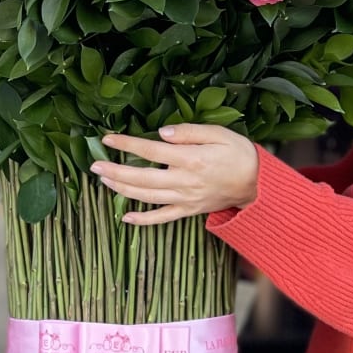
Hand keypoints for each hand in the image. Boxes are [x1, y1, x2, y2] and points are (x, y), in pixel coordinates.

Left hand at [91, 124, 259, 225]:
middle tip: (94, 164)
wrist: (258, 184)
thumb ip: (189, 132)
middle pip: (142, 177)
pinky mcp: (189, 211)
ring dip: (122, 189)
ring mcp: (186, 199)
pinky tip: (125, 217)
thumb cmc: (239, 153)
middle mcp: (185, 182)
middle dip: (115, 171)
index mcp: (191, 159)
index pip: (151, 152)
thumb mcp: (219, 133)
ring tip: (103, 180)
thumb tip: (161, 133)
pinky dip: (143, 220)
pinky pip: (162, 218)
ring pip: (147, 197)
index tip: (108, 139)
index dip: (127, 145)